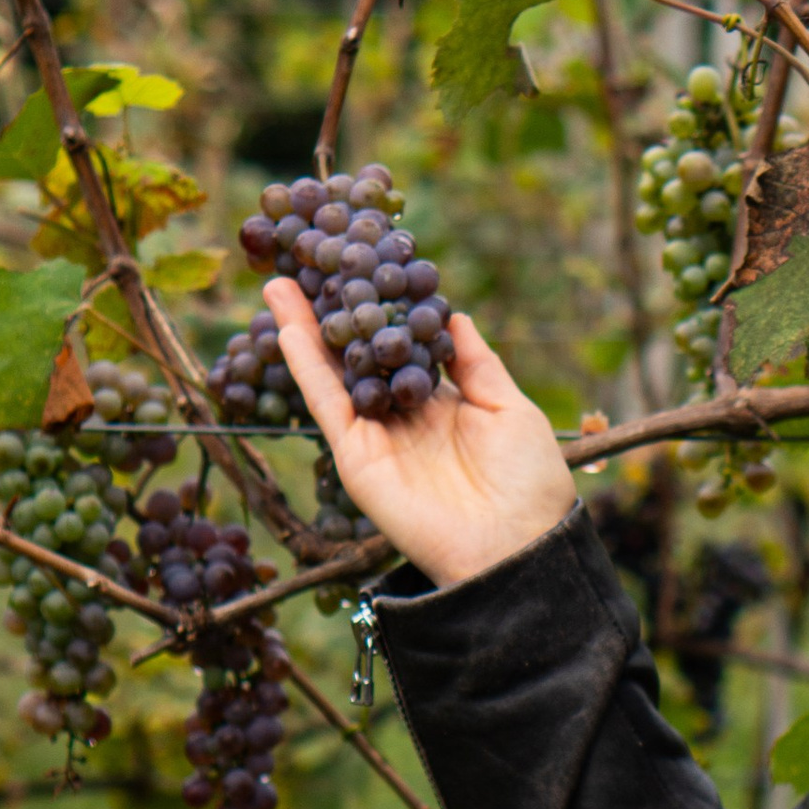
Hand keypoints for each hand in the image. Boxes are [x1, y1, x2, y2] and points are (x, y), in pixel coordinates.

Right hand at [265, 280, 576, 593]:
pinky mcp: (356, 457)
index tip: (367, 263)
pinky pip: (326, 404)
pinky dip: (305, 364)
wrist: (516, 546)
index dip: (385, 307)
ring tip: (279, 281)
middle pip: (360, 354)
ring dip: (305, 329)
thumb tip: (451, 313)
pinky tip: (289, 325)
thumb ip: (476, 362)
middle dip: (335, 311)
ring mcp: (376, 436)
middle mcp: (404, 417)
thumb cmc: (529, 481)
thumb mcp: (511, 406)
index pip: (403, 346)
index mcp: (443, 404)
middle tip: (309, 261)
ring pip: (334, 373)